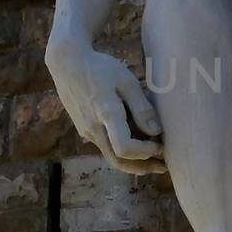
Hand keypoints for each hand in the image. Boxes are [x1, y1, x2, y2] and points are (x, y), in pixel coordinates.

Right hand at [45, 42, 164, 174]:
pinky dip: (122, 151)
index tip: (160, 144)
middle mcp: (93, 128)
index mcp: (105, 114)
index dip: (145, 152)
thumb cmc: (100, 68)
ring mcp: (87, 131)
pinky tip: (137, 142)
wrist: (67, 63)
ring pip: (111, 157)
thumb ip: (141, 107)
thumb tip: (156, 132)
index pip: (124, 148)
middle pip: (118, 162)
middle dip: (143, 168)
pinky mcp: (84, 129)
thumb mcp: (126, 81)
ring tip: (155, 157)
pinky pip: (105, 146)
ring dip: (133, 162)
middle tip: (163, 167)